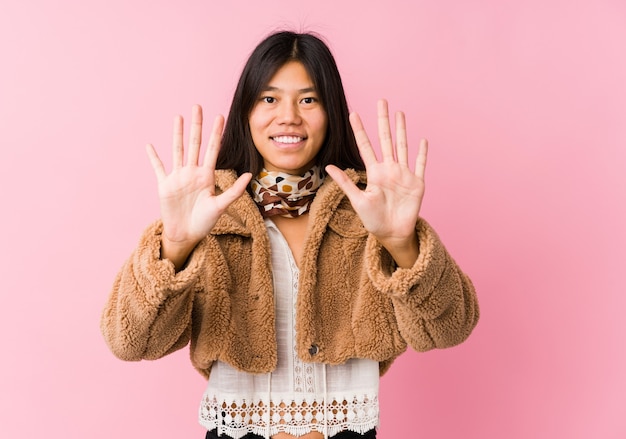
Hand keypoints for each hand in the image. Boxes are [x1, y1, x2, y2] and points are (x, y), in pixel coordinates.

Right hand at [146, 105, 251, 268]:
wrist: (186, 234)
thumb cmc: (204, 222)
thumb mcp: (221, 206)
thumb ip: (234, 191)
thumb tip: (248, 175)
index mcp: (206, 176)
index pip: (212, 149)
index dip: (216, 133)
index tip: (220, 117)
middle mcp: (192, 172)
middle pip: (194, 143)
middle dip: (197, 125)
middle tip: (198, 106)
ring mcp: (178, 177)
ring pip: (178, 150)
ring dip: (177, 134)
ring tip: (178, 117)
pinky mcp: (164, 185)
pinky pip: (158, 168)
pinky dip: (153, 157)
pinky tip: (149, 145)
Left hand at [325, 99, 427, 267]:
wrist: (392, 234)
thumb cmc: (374, 220)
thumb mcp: (358, 201)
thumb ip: (346, 183)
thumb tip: (329, 167)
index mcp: (374, 172)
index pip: (365, 146)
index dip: (360, 130)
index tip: (353, 114)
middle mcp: (389, 169)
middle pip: (385, 139)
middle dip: (383, 120)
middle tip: (381, 101)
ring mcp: (404, 175)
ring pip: (403, 146)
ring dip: (402, 130)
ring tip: (400, 113)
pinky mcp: (417, 183)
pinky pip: (420, 165)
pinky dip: (422, 153)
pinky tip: (422, 140)